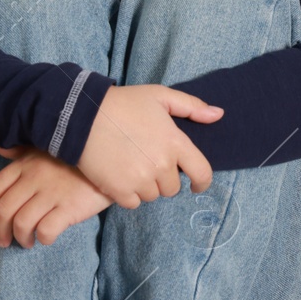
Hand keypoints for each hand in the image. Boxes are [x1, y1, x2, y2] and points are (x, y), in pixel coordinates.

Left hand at [0, 144, 114, 247]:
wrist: (112, 160)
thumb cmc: (77, 159)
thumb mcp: (47, 149)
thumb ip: (21, 152)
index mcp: (25, 164)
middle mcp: (34, 178)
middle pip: (5, 210)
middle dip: (0, 231)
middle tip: (4, 241)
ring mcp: (52, 193)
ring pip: (22, 223)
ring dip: (21, 238)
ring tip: (27, 243)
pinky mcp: (70, 207)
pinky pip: (46, 230)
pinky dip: (42, 239)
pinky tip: (47, 238)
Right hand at [75, 84, 221, 208]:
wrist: (82, 116)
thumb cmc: (123, 104)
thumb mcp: (159, 96)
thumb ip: (191, 106)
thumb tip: (218, 115)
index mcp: (175, 143)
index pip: (202, 173)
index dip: (202, 182)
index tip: (197, 185)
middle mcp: (162, 165)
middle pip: (173, 187)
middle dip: (164, 178)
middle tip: (147, 161)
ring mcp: (141, 180)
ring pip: (152, 196)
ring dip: (146, 186)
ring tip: (131, 165)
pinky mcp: (120, 190)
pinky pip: (133, 203)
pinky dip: (128, 194)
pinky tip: (120, 176)